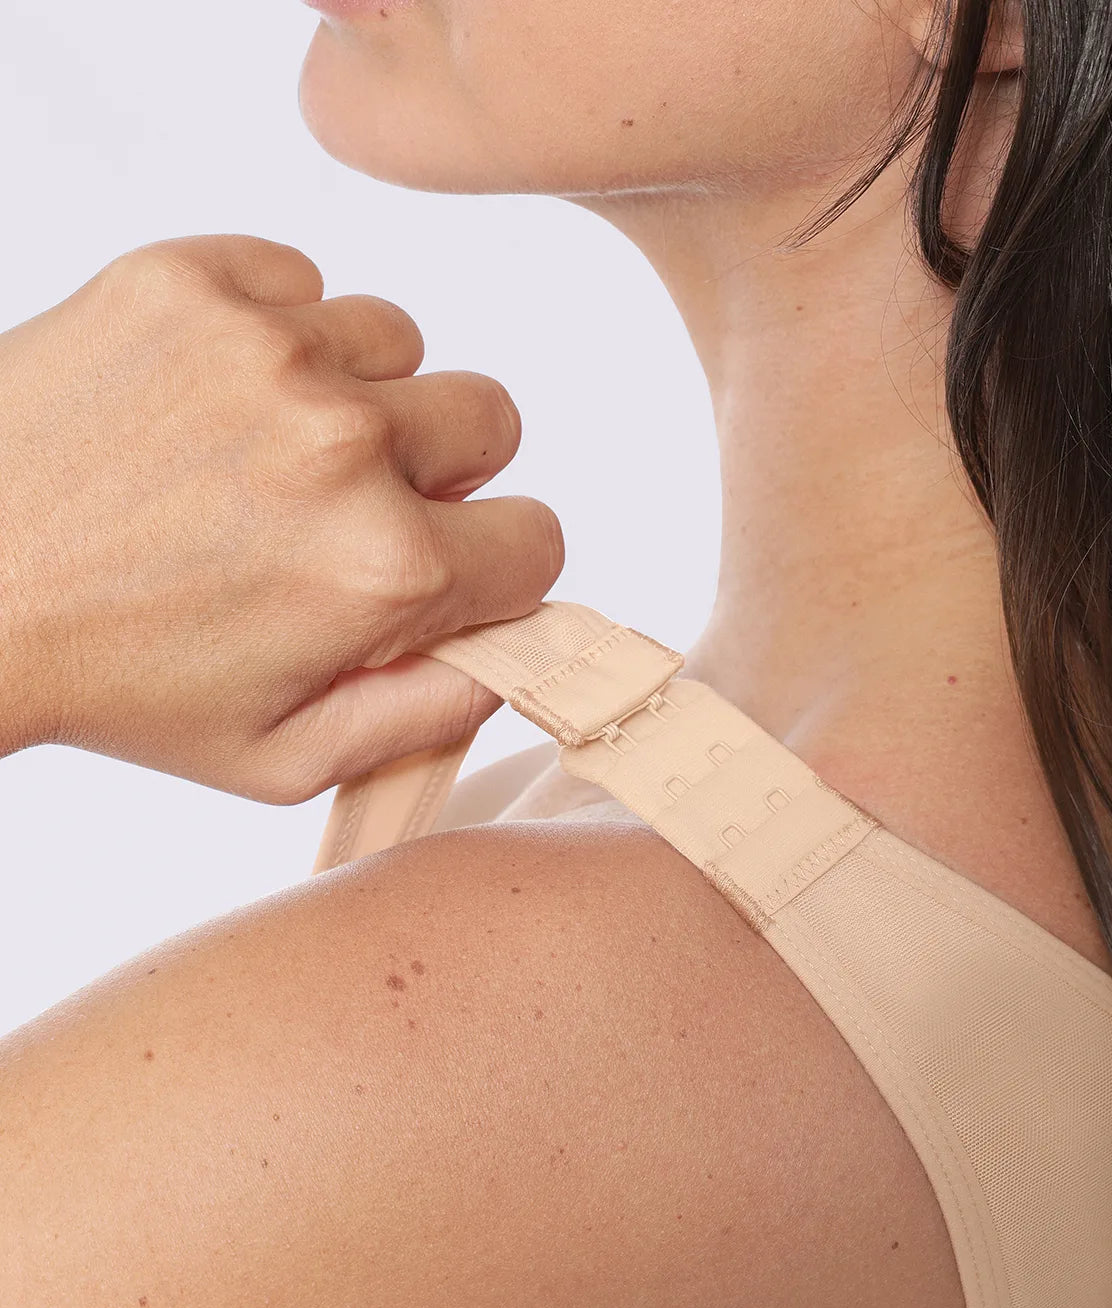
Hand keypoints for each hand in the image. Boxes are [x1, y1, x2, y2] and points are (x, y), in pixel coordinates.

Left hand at [0, 235, 562, 800]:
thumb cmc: (111, 678)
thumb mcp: (281, 759)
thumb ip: (429, 716)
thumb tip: (515, 659)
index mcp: (382, 571)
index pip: (538, 541)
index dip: (492, 566)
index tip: (438, 571)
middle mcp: (345, 445)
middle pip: (491, 424)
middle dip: (442, 474)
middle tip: (347, 511)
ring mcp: (269, 349)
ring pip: (401, 345)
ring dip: (360, 397)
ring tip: (266, 452)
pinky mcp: (194, 281)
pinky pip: (306, 284)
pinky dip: (280, 335)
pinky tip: (216, 400)